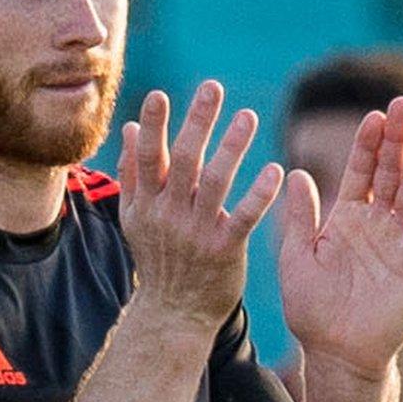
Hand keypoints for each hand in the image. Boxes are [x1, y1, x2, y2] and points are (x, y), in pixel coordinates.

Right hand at [117, 81, 284, 332]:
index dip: (151, 126)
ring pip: (214, 182)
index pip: (147, 156)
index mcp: (146, 203)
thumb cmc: (158, 259)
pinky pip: (244, 217)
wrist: (174, 313)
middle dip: (197, 122)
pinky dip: (259, 193)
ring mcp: (196, 232)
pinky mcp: (224, 249)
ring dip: (231, 147)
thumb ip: (132, 172)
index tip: (157, 95)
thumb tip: (126, 128)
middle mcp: (169, 213)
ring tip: (247, 116)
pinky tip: (276, 170)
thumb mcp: (135, 218)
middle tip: (213, 88)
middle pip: (183, 160)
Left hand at [277, 97, 402, 379]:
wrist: (336, 353)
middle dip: (396, 139)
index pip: (360, 172)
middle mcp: (375, 224)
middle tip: (402, 104)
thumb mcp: (298, 256)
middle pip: (389, 172)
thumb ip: (300, 216)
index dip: (367, 144)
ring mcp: (398, 241)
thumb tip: (294, 173)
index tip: (371, 115)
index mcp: (346, 219)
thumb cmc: (311, 309)